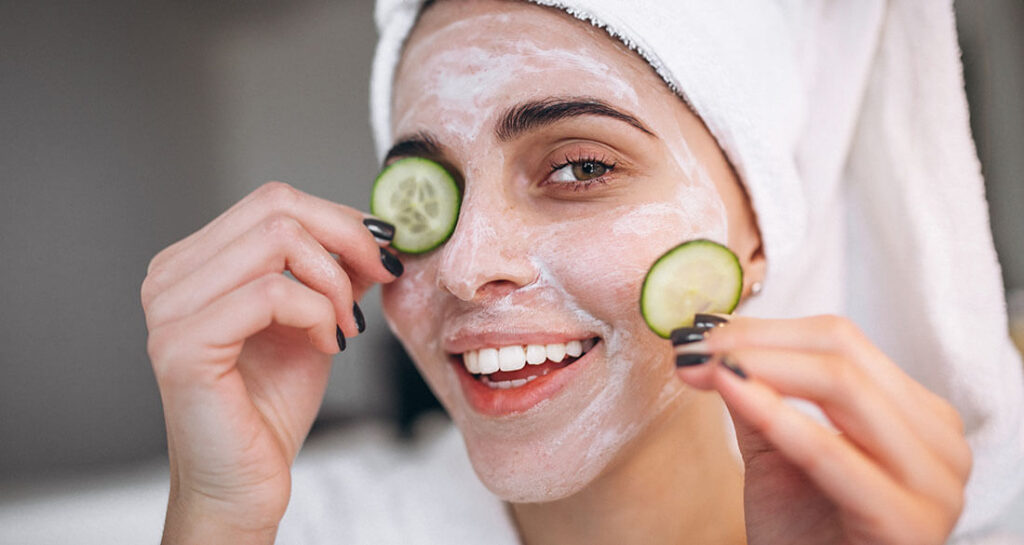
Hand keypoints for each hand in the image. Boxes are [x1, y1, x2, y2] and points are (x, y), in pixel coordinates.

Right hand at [140, 182, 399, 541]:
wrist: (243, 481)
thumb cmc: (269, 407)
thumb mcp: (314, 319)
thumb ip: (334, 272)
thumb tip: (375, 232)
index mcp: (193, 263)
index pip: (273, 200)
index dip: (340, 219)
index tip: (382, 254)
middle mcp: (170, 277)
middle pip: (276, 207)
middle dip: (346, 240)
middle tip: (378, 279)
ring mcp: (169, 309)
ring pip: (277, 240)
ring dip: (333, 284)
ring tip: (344, 327)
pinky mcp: (183, 346)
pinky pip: (272, 293)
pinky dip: (317, 314)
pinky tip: (326, 346)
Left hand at [675, 315, 970, 544]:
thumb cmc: (802, 533)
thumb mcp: (778, 449)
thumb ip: (759, 392)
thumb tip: (714, 339)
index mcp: (918, 417)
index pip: (841, 341)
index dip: (765, 330)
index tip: (701, 334)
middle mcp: (941, 444)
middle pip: (843, 356)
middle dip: (757, 345)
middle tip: (694, 349)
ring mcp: (935, 485)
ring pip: (843, 388)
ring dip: (760, 370)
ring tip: (704, 369)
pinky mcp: (908, 524)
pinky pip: (832, 452)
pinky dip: (777, 415)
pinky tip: (731, 391)